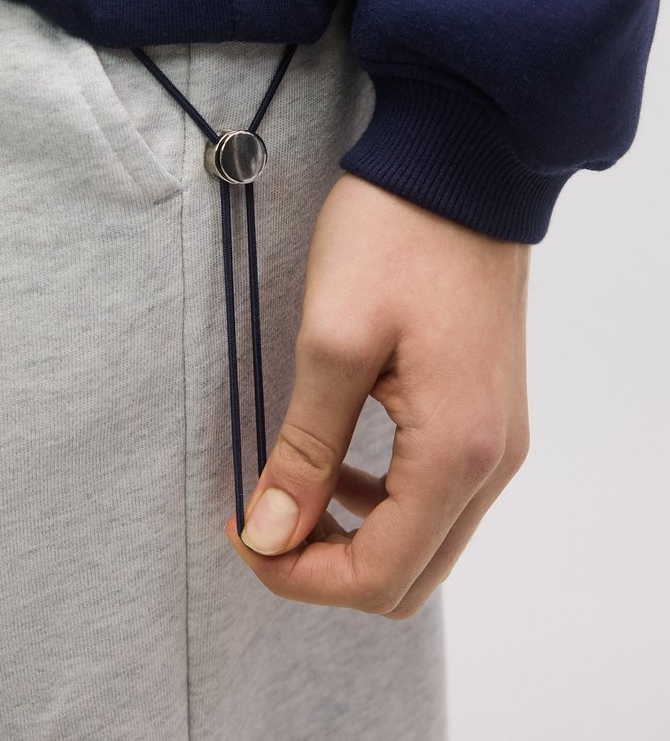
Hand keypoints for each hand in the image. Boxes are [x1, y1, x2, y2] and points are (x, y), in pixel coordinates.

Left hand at [224, 172, 530, 617]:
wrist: (461, 164)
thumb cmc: (396, 237)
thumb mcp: (333, 342)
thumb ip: (305, 451)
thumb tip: (270, 535)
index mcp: (457, 453)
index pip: (381, 577)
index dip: (298, 575)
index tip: (242, 530)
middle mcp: (493, 461)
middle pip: (410, 576)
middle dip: (327, 566)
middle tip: (262, 518)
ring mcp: (499, 437)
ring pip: (426, 539)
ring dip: (354, 535)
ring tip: (292, 488)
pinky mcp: (490, 412)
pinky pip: (440, 493)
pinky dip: (384, 498)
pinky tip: (340, 457)